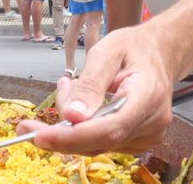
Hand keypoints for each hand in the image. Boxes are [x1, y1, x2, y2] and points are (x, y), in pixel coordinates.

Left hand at [15, 24, 175, 154]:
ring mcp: (148, 135)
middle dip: (62, 132)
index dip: (73, 138)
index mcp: (148, 96)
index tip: (40, 136)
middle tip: (32, 118)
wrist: (160, 52)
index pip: (109, 129)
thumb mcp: (108, 51)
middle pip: (100, 141)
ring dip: (72, 124)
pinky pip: (103, 142)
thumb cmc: (134, 47)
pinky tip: (80, 103)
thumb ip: (90, 84)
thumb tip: (72, 116)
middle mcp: (152, 122)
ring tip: (67, 89)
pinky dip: (82, 128)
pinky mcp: (139, 140)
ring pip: (97, 144)